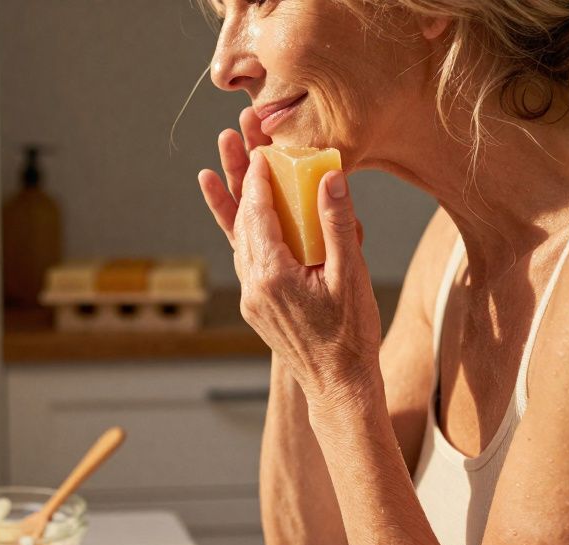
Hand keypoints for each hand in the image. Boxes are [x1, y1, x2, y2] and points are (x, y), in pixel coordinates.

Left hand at [197, 109, 382, 412]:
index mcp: (273, 275)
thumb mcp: (351, 277)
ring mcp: (252, 295)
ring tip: (217, 162)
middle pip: (240, 218)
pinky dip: (239, 229)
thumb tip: (330, 176)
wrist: (338, 387)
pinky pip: (245, 256)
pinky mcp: (258, 302)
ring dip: (232, 199)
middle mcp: (253, 284)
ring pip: (237, 237)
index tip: (259, 143)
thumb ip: (338, 225)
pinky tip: (236, 210)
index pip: (257, 213)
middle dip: (236, 174)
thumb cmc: (351, 336)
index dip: (256, 175)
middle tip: (230, 133)